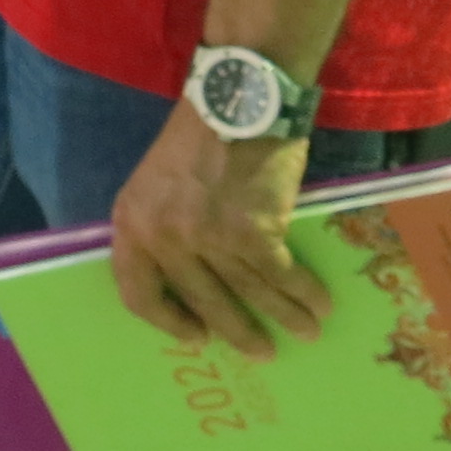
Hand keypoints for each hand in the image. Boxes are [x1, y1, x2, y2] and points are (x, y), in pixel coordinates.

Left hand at [105, 103, 325, 356]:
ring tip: (306, 331)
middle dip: (237, 332)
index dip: (168, 321)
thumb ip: (164, 226)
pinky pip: (282, 277)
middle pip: (202, 302)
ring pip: (249, 295)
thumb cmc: (199, 138)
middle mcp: (163, 236)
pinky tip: (319, 303)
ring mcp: (207, 238)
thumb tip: (193, 281)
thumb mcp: (158, 183)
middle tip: (259, 351)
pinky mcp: (252, 234)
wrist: (238, 99)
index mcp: (131, 222)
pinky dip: (305, 294)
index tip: (196, 336)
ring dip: (284, 318)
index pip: (138, 292)